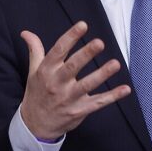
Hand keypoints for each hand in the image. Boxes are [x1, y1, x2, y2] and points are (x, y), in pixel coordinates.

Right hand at [19, 21, 130, 140]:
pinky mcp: (79, 110)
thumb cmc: (36, 93)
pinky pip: (98, 103)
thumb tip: (26, 32)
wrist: (35, 125)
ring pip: (87, 85)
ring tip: (115, 63)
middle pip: (73, 67)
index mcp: (46, 71)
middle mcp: (57, 84)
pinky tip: (125, 89)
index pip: (59, 50)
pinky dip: (112, 97)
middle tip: (99, 43)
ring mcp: (69, 98)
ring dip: (102, 74)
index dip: (71, 37)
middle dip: (86, 54)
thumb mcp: (33, 71)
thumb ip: (35, 50)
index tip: (83, 25)